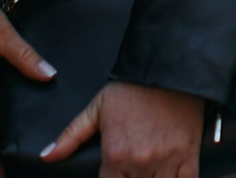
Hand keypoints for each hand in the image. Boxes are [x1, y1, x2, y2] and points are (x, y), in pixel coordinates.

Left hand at [45, 81, 203, 177]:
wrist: (168, 67)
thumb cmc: (132, 88)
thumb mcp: (96, 109)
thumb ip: (70, 136)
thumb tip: (46, 157)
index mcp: (115, 155)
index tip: (114, 175)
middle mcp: (140, 163)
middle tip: (129, 171)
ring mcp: (166, 162)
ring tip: (146, 173)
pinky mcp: (189, 157)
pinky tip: (167, 176)